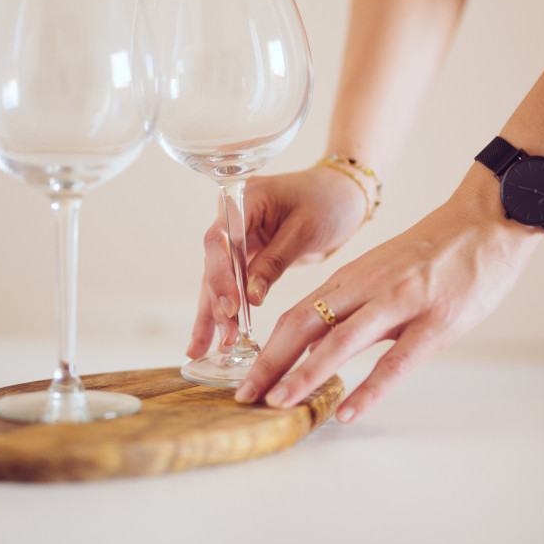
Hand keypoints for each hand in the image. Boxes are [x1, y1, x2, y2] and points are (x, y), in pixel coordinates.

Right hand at [187, 164, 371, 357]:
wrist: (343, 194)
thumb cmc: (329, 202)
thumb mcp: (304, 231)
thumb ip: (274, 262)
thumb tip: (249, 297)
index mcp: (244, 199)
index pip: (221, 239)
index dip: (221, 276)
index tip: (232, 307)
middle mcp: (233, 217)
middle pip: (214, 262)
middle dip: (216, 303)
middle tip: (225, 337)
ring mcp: (238, 237)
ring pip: (217, 278)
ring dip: (212, 313)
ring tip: (200, 348)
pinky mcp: (247, 254)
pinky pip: (232, 283)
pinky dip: (226, 309)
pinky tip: (214, 336)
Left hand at [233, 171, 542, 422]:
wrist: (488, 221)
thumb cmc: (438, 250)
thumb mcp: (385, 272)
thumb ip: (354, 307)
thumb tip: (321, 349)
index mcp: (352, 277)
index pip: (296, 316)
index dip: (267, 349)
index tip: (247, 377)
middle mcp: (366, 287)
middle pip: (304, 326)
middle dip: (270, 363)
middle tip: (245, 396)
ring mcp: (400, 303)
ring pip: (339, 342)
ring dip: (304, 375)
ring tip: (278, 404)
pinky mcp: (435, 322)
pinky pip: (395, 362)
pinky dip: (367, 389)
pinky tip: (348, 412)